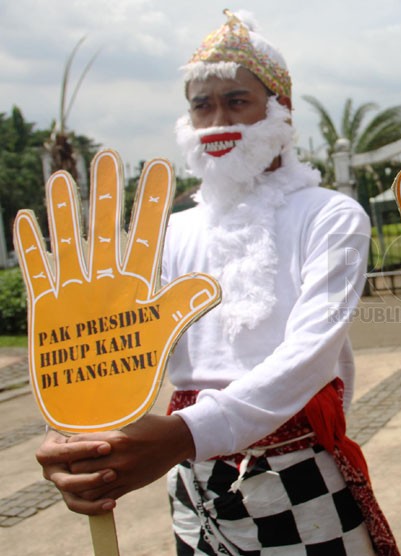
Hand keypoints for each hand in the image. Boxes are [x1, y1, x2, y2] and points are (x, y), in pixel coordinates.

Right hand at [14, 150, 219, 431]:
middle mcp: (105, 282)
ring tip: (64, 174)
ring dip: (66, 210)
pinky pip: (38, 271)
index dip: (150, 202)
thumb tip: (214, 284)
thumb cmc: (132, 371)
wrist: (100, 405)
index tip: (157, 167)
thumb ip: (181, 306)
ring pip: (70, 241)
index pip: (146, 234)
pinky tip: (26, 218)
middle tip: (108, 154)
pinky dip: (32, 247)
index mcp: (136, 285)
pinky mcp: (49, 309)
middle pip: (105, 227)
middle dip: (107, 192)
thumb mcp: (159, 335)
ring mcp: (75, 292)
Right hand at [35, 428, 115, 514]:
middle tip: (113, 472)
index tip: (107, 446)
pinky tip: (112, 503)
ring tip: (115, 481)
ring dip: (94, 491)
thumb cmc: (90, 426)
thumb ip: (90, 424)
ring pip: (72, 495)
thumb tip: (102, 408)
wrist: (93, 440)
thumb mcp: (87, 422)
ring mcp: (62, 483)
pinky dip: (94, 506)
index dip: (82, 450)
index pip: (58, 453)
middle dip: (89, 477)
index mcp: (49, 450)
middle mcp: (52, 469)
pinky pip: (79, 505)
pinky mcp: (73, 495)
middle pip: (65, 481)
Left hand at [64, 414, 194, 503]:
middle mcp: (118, 458)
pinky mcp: (130, 485)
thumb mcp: (131, 419)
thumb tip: (87, 420)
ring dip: (81, 482)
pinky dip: (95, 495)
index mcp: (116, 439)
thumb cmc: (152, 426)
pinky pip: (104, 497)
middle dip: (72, 464)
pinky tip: (95, 487)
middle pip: (77, 468)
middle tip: (73, 461)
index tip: (71, 444)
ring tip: (81, 476)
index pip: (77, 445)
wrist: (177, 440)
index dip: (70, 445)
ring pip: (88, 487)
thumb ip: (109, 423)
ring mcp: (124, 474)